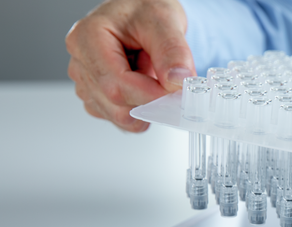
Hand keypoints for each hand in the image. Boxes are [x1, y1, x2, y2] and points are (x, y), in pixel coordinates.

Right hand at [66, 0, 194, 131]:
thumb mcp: (165, 21)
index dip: (150, 96)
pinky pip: (119, 118)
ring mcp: (86, 81)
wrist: (142, 14)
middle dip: (149, 103)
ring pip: (117, 116)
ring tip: (150, 77)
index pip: (116, 84)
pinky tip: (143, 87)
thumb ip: (173, 51)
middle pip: (115, 105)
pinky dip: (139, 111)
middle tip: (169, 86)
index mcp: (88, 38)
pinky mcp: (96, 95)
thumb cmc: (145, 11)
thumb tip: (178, 81)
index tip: (175, 94)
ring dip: (144, 106)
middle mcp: (80, 61)